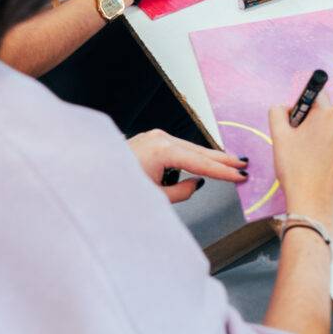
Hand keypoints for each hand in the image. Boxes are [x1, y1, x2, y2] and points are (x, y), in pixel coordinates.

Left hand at [128, 129, 247, 203]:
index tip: (240, 175)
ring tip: (230, 164)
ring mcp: (155, 136)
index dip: (223, 171)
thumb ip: (180, 191)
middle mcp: (160, 138)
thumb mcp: (154, 197)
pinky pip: (179, 147)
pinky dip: (193, 155)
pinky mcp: (151, 139)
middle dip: (222, 159)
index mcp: (162, 150)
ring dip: (209, 157)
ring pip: (190, 147)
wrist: (89, 177)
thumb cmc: (117, 188)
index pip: (201, 163)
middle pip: (199, 150)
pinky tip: (205, 161)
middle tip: (243, 164)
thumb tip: (195, 183)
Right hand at [269, 92, 332, 232]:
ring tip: (310, 156)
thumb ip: (277, 112)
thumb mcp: (278, 136)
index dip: (304, 104)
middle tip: (299, 143)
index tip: (297, 119)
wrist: (312, 203)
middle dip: (312, 123)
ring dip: (322, 136)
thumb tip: (285, 107)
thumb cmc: (294, 168)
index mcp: (326, 114)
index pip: (317, 94)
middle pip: (325, 113)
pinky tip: (321, 164)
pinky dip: (332, 149)